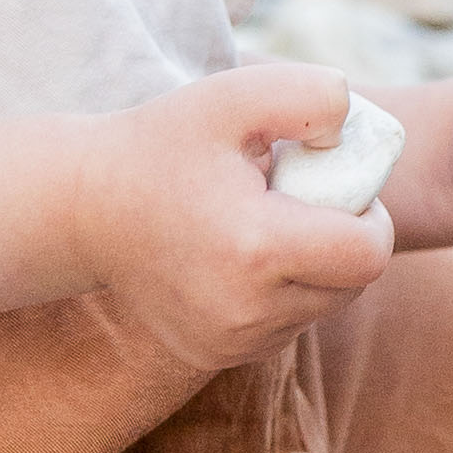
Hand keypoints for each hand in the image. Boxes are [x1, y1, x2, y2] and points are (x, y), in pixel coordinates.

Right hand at [77, 68, 394, 382]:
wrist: (82, 210)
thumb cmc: (162, 145)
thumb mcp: (233, 96)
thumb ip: (312, 95)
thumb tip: (352, 133)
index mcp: (256, 250)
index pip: (370, 254)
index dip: (370, 216)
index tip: (335, 185)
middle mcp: (246, 312)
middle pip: (352, 285)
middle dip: (344, 239)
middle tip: (298, 199)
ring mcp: (229, 343)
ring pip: (321, 308)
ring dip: (314, 269)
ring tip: (263, 224)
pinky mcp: (214, 357)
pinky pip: (284, 327)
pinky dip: (281, 294)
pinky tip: (241, 257)